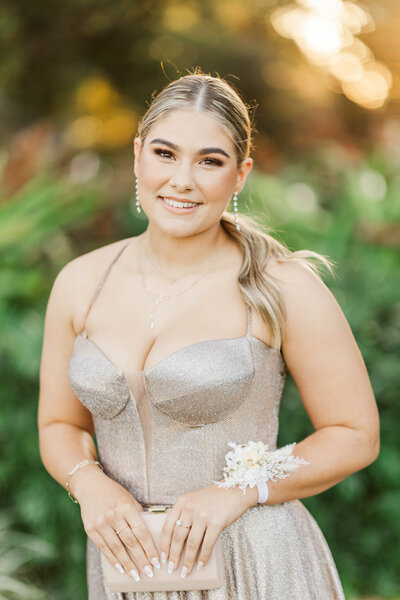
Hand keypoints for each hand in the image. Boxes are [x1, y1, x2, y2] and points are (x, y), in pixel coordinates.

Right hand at [71, 466, 160, 580]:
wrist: (90, 486)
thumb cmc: (114, 493)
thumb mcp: (129, 499)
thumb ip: (138, 514)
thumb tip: (151, 531)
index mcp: (126, 507)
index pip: (141, 531)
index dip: (149, 548)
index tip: (156, 561)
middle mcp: (113, 516)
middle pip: (130, 542)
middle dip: (141, 559)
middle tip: (150, 572)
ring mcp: (101, 523)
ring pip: (117, 548)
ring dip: (128, 564)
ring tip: (136, 575)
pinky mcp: (91, 529)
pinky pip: (104, 548)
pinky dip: (113, 560)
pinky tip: (121, 568)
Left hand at [159, 482, 256, 577]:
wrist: (234, 490)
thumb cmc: (213, 497)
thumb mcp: (193, 500)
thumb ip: (183, 513)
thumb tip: (174, 538)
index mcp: (181, 503)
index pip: (167, 527)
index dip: (163, 545)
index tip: (162, 557)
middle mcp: (190, 508)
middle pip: (177, 537)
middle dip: (173, 556)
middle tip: (171, 568)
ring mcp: (203, 515)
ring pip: (191, 544)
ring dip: (187, 561)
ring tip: (185, 572)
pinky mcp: (216, 522)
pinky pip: (207, 544)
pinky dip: (203, 557)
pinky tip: (200, 565)